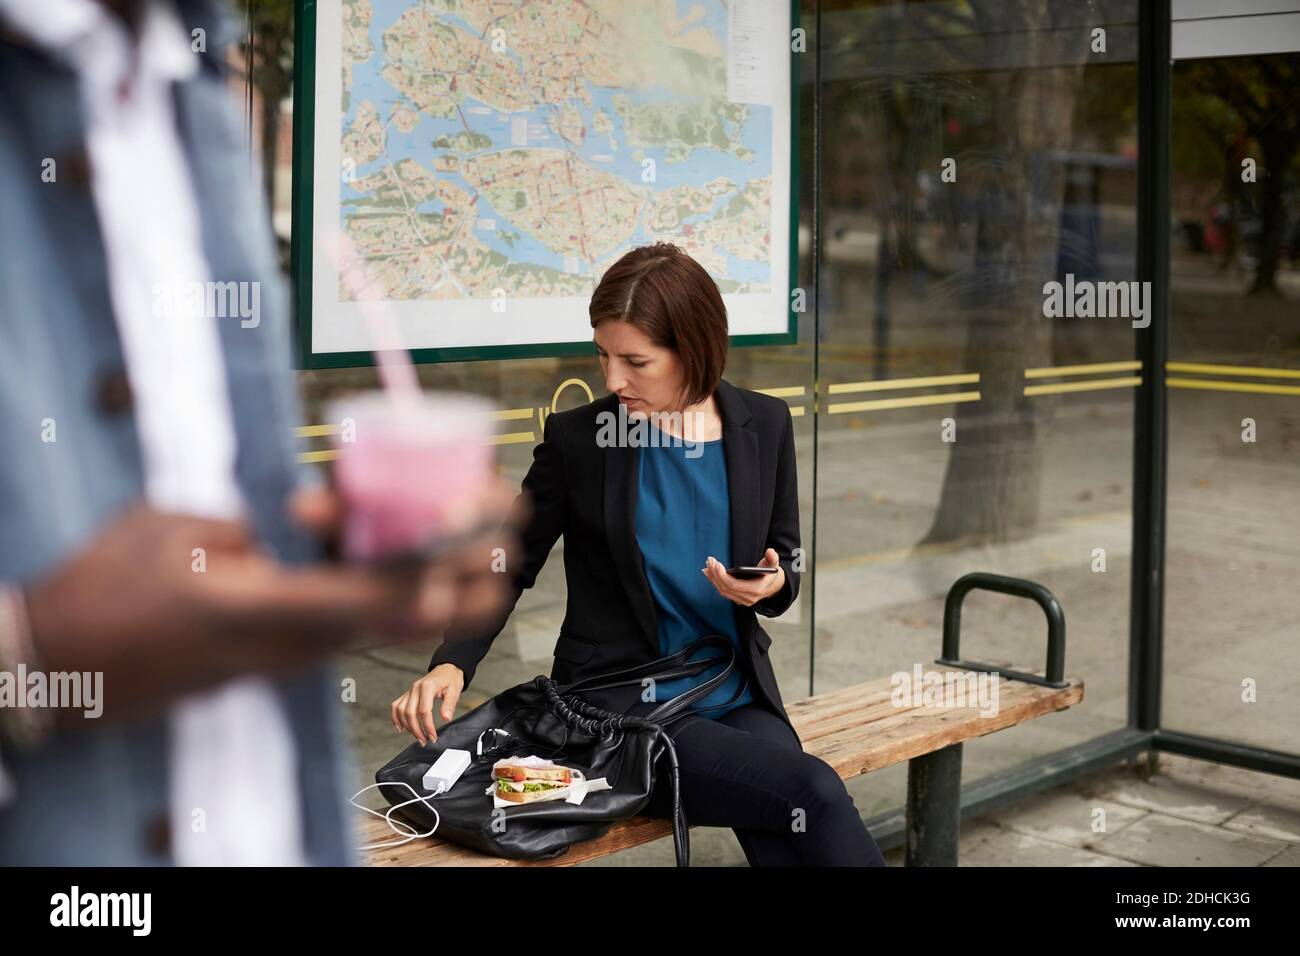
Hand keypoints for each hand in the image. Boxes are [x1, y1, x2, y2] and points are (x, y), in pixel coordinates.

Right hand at [25, 479, 518, 725]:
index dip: (438, 563)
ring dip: (433, 588)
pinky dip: (384, 594)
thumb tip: (316, 525)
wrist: (60, 667)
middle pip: (393, 615)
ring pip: (377, 623)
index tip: (486, 533)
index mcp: (260, 608)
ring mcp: (283, 657)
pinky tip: (412, 565)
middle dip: (459, 579)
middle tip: (508, 540)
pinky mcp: (275, 657)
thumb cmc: (105, 587)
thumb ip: (262, 528)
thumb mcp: (179, 532)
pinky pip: (345, 626)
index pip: (372, 593)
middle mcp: (287, 645)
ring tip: (485, 556)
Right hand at [391, 664, 464, 744]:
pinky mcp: (407, 694)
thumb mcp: (455, 690)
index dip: (428, 726)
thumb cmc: (451, 679)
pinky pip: (397, 706)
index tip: (433, 737)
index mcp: (427, 686)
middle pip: (410, 713)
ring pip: (401, 711)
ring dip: (407, 726)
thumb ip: (450, 704)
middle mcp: (415, 688)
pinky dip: (396, 718)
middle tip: (425, 741)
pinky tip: (401, 728)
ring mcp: (410, 691)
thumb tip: (446, 718)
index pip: (424, 710)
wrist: (446, 669)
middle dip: (416, 730)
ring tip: (417, 737)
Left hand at [701, 548, 784, 607]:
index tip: (717, 564)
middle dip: (716, 574)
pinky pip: (723, 591)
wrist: (772, 585)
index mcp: (756, 590)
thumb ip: (773, 557)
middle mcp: (748, 598)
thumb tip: (770, 551)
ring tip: (708, 565)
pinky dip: (715, 582)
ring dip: (713, 578)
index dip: (722, 576)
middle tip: (710, 561)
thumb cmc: (770, 574)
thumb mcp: (773, 564)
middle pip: (725, 588)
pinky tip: (709, 573)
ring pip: (722, 590)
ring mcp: (742, 600)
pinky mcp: (736, 598)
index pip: (734, 585)